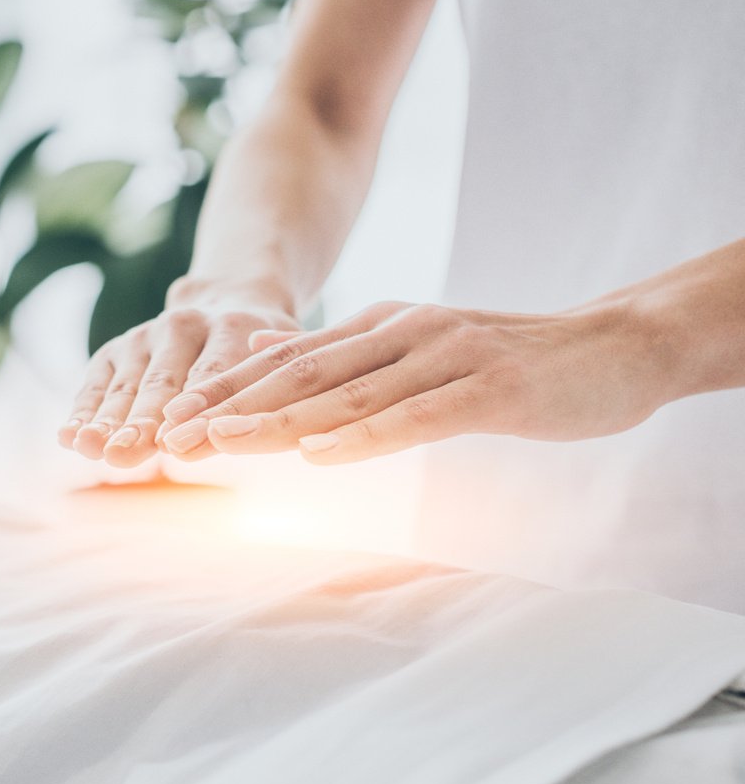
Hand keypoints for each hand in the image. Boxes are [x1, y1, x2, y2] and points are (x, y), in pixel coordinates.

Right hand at [60, 300, 299, 467]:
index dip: (194, 411)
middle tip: (125, 453)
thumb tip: (273, 426)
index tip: (175, 445)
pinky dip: (82, 412)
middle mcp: (185, 325)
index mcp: (235, 326)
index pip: (214, 375)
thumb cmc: (264, 354)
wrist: (228, 301)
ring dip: (107, 421)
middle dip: (142, 421)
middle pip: (163, 382)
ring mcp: (145, 335)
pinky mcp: (117, 349)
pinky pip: (96, 384)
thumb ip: (280, 386)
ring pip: (126, 385)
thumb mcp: (287, 358)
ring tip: (93, 449)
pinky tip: (69, 438)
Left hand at [157, 300, 667, 463]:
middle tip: (168, 439)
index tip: (166, 421)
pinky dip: (363, 435)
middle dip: (228, 409)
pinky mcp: (488, 387)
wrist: (617, 346)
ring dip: (275, 423)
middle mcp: (400, 333)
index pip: (286, 361)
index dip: (223, 391)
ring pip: (344, 395)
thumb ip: (345, 355)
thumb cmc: (510, 361)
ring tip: (218, 445)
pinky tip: (319, 455)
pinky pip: (415, 416)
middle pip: (298, 376)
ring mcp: (444, 356)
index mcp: (379, 328)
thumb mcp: (416, 348)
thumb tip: (267, 355)